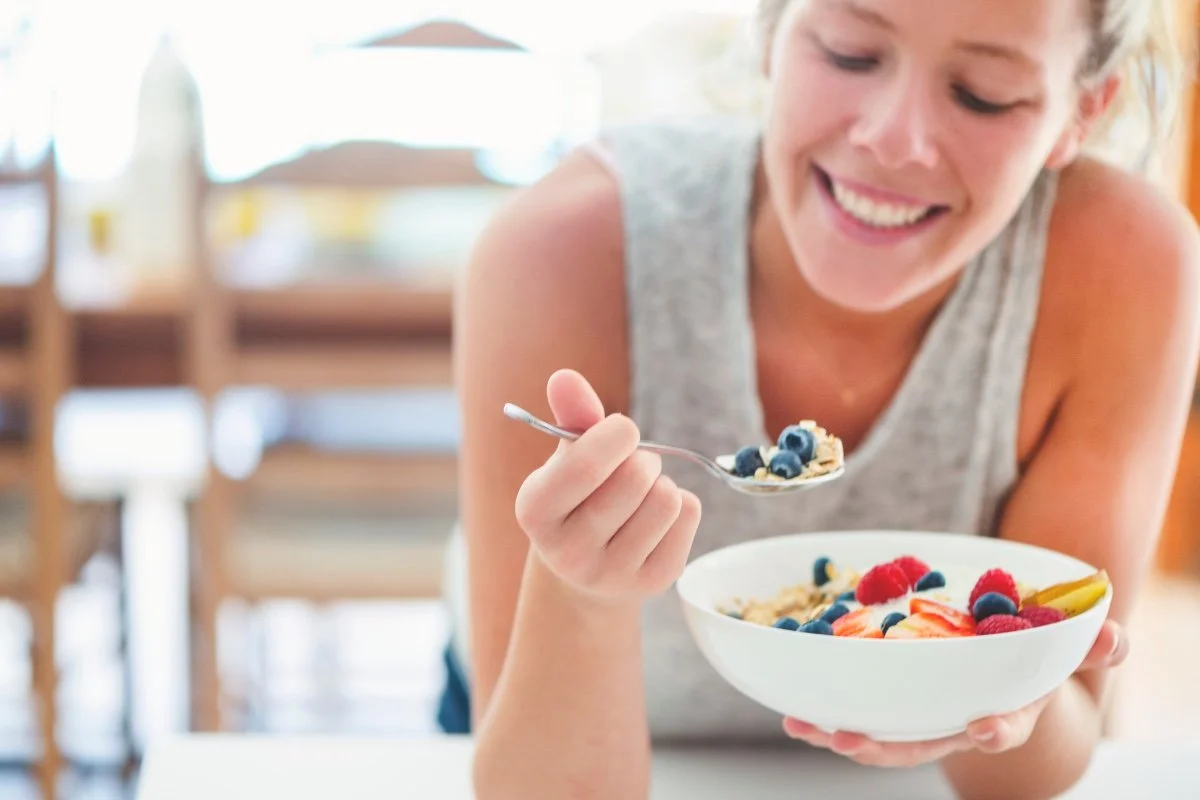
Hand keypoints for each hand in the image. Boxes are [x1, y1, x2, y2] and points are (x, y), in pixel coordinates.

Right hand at [514, 368, 701, 602]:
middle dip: (642, 457)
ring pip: (667, 498)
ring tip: (641, 493)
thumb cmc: (578, 497)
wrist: (587, 571)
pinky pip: (689, 516)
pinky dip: (681, 505)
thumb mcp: (566, 457)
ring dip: (661, 482)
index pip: (586, 464)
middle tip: (630, 466)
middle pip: (635, 478)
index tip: (622, 431)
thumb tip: (564, 377)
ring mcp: (612, 574)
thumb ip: (570, 416)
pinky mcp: (653, 582)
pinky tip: (656, 518)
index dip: (617, 434)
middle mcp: (568, 552)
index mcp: (535, 512)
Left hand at [782, 619, 1127, 766]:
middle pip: (921, 744)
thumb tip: (1113, 636)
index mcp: (1005, 709)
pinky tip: (791, 707)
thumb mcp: (1068, 644)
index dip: (997, 731)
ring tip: (803, 725)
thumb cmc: (1037, 656)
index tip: (986, 730)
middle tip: (849, 739)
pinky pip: (857, 713)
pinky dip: (824, 713)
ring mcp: (920, 717)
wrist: (1005, 666)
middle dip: (884, 747)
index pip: (1004, 727)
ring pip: (879, 737)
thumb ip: (1092, 643)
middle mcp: (956, 722)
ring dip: (839, 734)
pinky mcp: (892, 705)